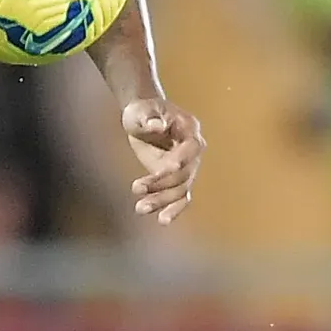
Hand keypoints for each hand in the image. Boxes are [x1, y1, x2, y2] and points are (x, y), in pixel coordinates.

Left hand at [123, 97, 203, 226]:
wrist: (142, 118)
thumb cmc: (142, 110)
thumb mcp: (141, 110)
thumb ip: (149, 118)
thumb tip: (157, 125)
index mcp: (189, 129)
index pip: (191, 147)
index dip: (180, 159)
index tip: (164, 168)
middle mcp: (192, 150)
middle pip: (185, 172)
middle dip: (163, 183)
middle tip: (137, 188)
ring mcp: (185, 166)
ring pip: (181, 189)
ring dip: (162, 200)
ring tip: (140, 208)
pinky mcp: (175, 178)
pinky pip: (179, 196)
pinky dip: (173, 209)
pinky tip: (162, 220)